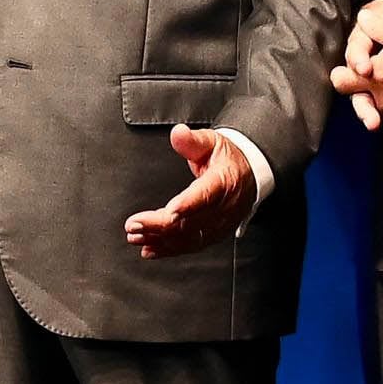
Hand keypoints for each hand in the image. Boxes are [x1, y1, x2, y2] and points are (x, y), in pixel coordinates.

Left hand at [125, 127, 255, 257]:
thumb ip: (192, 140)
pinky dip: (169, 250)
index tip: (169, 211)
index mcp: (224, 182)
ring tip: (135, 236)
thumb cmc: (228, 159)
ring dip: (159, 240)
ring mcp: (219, 225)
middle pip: (191, 222)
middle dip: (159, 225)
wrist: (249, 175)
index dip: (188, 205)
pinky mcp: (214, 235)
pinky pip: (190, 246)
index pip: (206, 195)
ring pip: (188, 238)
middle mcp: (223, 208)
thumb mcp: (212, 142)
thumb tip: (178, 133)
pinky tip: (150, 249)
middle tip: (134, 224)